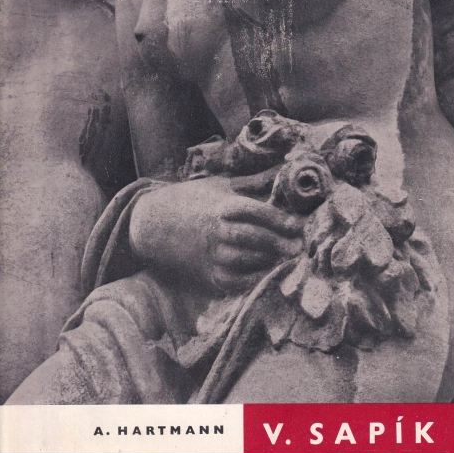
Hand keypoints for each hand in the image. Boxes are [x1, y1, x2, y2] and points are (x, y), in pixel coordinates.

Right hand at [129, 176, 303, 293]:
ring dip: (267, 261)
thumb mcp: (220, 185)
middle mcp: (217, 231)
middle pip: (253, 238)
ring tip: (286, 260)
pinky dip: (250, 280)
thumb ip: (252, 183)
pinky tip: (265, 275)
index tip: (297, 226)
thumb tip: (283, 171)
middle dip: (279, 243)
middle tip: (299, 248)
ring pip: (244, 261)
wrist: (154, 223)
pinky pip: (232, 281)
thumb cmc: (193, 199)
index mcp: (222, 206)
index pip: (256, 212)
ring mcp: (210, 254)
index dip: (279, 220)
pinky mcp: (206, 273)